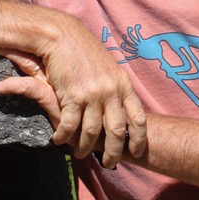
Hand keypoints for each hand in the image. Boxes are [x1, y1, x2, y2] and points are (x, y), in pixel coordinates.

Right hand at [0, 12, 146, 168]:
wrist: (63, 36)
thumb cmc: (84, 51)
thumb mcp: (108, 68)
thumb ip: (116, 88)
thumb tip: (122, 109)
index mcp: (123, 84)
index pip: (138, 117)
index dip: (139, 139)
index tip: (136, 152)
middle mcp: (111, 91)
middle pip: (118, 131)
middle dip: (113, 152)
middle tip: (108, 163)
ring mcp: (93, 94)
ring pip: (92, 133)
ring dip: (84, 147)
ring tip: (79, 154)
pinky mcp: (72, 96)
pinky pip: (70, 126)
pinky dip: (64, 136)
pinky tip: (59, 140)